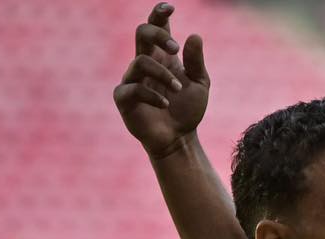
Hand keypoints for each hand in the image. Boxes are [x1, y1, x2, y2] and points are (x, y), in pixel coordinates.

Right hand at [112, 4, 210, 157]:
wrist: (179, 139)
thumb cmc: (187, 110)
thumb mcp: (199, 84)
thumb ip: (196, 61)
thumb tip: (194, 35)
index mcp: (162, 56)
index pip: (156, 27)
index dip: (159, 14)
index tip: (170, 8)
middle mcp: (145, 63)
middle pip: (141, 32)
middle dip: (157, 35)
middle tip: (175, 49)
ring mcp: (132, 79)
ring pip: (140, 61)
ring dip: (162, 74)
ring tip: (178, 88)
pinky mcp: (124, 98)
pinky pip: (133, 89)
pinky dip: (153, 95)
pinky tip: (166, 104)